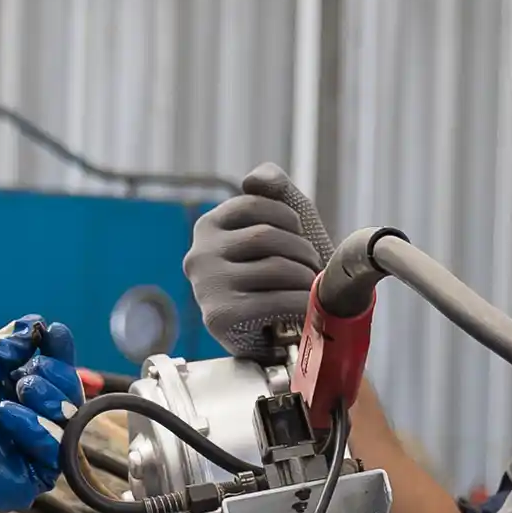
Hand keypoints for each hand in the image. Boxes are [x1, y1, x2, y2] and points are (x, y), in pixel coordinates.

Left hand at [0, 316, 80, 512]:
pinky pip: (56, 446)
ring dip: (47, 395)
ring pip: (69, 415)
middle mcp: (29, 415)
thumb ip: (5, 344)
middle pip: (69, 390)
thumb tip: (34, 324)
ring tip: (21, 389)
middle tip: (29, 374)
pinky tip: (6, 414)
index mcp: (13, 388)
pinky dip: (34, 425)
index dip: (59, 350)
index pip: (51, 367)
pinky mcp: (39, 473)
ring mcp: (36, 445)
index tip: (55, 332)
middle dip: (56, 373)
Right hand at [186, 164, 329, 362]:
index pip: (253, 204)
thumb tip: (257, 177)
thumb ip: (274, 192)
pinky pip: (277, 299)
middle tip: (313, 268)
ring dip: (306, 278)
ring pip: (275, 268)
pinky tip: (306, 308)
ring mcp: (207, 287)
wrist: (282, 335)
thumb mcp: (281, 225)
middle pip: (266, 236)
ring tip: (310, 287)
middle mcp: (198, 255)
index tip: (299, 238)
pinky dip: (302, 302)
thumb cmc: (282, 277)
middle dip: (302, 251)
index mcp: (207, 228)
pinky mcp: (220, 317)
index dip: (288, 219)